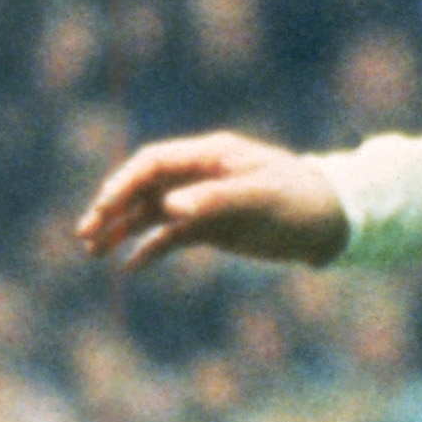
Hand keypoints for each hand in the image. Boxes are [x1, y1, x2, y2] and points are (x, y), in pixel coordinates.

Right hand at [75, 133, 348, 270]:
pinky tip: (129, 266)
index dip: (125, 182)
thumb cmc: (303, 200)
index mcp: (212, 156)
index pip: (155, 163)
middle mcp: (201, 175)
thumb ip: (218, 200)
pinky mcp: (213, 227)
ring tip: (94, 251)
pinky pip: (173, 236)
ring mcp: (205, 201)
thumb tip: (171, 207)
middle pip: (145, 188)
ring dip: (123, 230)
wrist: (335, 222)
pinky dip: (151, 249)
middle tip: (87, 234)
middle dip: (113, 208)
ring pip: (153, 213)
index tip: (105, 207)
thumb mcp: (264, 199)